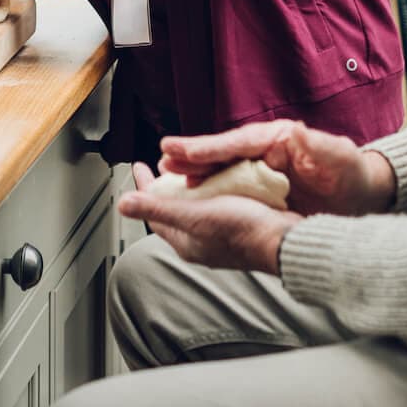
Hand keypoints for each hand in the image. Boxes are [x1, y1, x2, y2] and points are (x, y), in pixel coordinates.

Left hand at [120, 161, 300, 273]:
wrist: (284, 241)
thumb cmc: (242, 230)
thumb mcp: (193, 215)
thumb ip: (157, 209)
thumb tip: (122, 204)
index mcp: (185, 240)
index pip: (154, 212)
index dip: (145, 188)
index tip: (139, 166)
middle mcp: (200, 241)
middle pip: (174, 210)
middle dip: (165, 188)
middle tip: (160, 165)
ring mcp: (220, 236)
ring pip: (196, 208)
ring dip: (188, 188)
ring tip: (186, 168)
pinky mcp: (238, 227)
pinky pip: (217, 206)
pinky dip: (211, 191)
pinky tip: (219, 179)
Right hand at [159, 119, 396, 217]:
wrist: (365, 194)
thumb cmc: (353, 172)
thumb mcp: (339, 155)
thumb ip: (320, 145)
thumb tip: (299, 133)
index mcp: (278, 138)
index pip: (235, 142)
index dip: (205, 147)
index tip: (177, 150)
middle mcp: (265, 151)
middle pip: (221, 154)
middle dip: (191, 158)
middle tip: (162, 161)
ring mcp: (263, 170)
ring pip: (221, 171)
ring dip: (194, 173)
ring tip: (165, 177)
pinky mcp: (264, 190)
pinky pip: (231, 188)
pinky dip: (210, 191)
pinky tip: (192, 196)